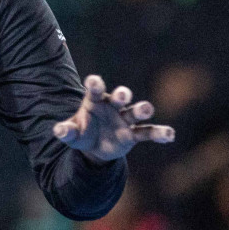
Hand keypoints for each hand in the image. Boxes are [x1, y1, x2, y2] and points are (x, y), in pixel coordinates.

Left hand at [53, 75, 174, 161]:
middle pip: (119, 97)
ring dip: (142, 109)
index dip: (94, 85)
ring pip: (135, 111)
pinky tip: (170, 135)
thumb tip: (58, 131)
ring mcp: (124, 119)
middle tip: (123, 94)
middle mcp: (112, 107)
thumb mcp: (72, 134)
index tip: (93, 81)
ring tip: (147, 109)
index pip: (94, 90)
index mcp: (94, 101)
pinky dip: (159, 133)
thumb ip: (66, 131)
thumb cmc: (82, 133)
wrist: (94, 148)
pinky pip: (147, 132)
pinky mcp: (133, 134)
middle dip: (121, 94)